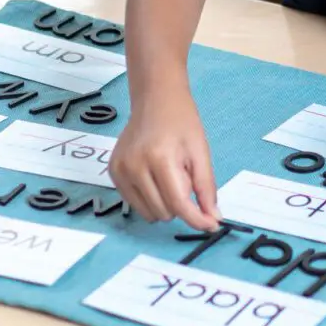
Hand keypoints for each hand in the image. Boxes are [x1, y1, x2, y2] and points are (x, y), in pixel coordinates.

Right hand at [107, 91, 220, 230]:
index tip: (211, 225)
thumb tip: (213, 219)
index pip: (178, 203)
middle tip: (184, 178)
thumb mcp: (200, 152)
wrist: (155, 100)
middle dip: (181, 204)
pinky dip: (150, 199)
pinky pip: (135, 204)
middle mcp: (134, 166)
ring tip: (168, 177)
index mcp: (159, 158)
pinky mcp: (113, 173)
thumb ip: (206, 188)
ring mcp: (120, 170)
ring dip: (165, 204)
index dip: (197, 219)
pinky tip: (154, 178)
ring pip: (149, 213)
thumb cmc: (181, 122)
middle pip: (164, 211)